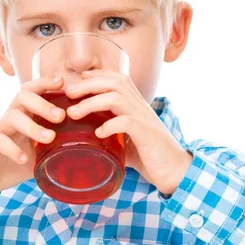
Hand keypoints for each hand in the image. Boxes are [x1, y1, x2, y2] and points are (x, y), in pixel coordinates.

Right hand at [0, 76, 66, 204]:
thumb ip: (57, 148)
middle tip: (61, 116)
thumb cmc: (13, 162)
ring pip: (12, 116)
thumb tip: (88, 150)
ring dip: (32, 126)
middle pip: (22, 96)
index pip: (32, 91)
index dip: (46, 83)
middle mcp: (10, 118)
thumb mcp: (38, 153)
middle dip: (43, 103)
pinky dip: (13, 149)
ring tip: (48, 138)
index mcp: (24, 116)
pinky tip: (25, 159)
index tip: (63, 83)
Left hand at [64, 69, 192, 195]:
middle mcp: (141, 107)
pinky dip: (109, 125)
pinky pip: (126, 122)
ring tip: (74, 113)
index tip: (80, 77)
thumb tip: (88, 140)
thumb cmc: (151, 156)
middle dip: (89, 84)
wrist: (176, 171)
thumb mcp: (127, 141)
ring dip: (91, 103)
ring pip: (117, 98)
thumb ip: (112, 136)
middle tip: (68, 93)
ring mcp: (144, 119)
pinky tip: (98, 134)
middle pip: (115, 82)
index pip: (119, 78)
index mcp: (137, 105)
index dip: (99, 74)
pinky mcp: (146, 134)